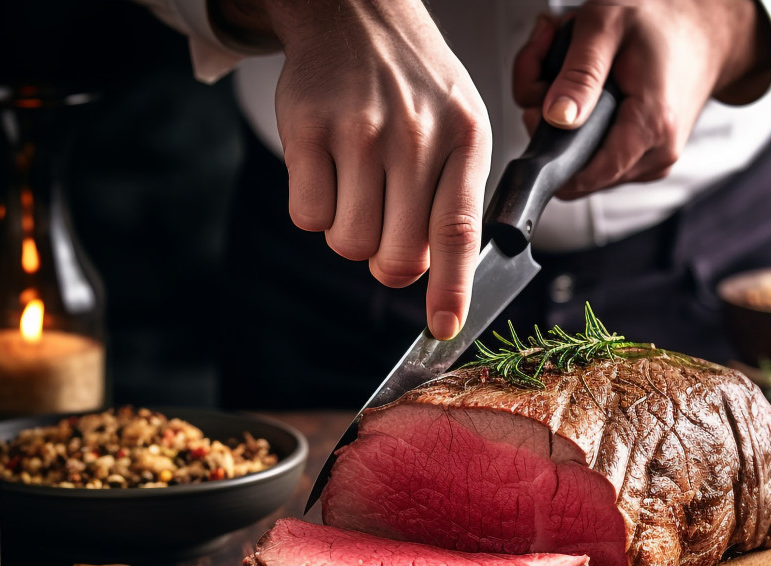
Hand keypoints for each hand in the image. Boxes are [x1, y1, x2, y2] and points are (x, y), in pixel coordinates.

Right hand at [213, 0, 491, 340]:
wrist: (356, 14)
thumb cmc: (414, 86)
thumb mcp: (460, 128)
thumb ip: (454, 202)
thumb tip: (433, 280)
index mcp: (464, 140)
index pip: (458, 232)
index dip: (451, 289)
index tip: (443, 328)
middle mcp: (415, 135)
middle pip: (396, 257)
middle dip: (388, 263)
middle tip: (386, 227)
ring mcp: (358, 131)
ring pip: (348, 244)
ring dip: (351, 234)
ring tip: (358, 185)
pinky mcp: (306, 130)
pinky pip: (308, 217)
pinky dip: (315, 211)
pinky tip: (328, 171)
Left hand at [512, 1, 770, 198]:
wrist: (706, 31)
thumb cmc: (663, 21)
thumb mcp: (609, 24)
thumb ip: (579, 71)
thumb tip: (554, 118)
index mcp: (652, 125)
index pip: (583, 177)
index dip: (548, 149)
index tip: (537, 110)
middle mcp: (655, 155)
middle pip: (576, 170)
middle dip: (551, 124)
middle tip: (551, 71)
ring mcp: (650, 163)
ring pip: (582, 166)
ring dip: (564, 125)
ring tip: (573, 76)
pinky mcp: (643, 163)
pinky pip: (596, 160)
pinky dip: (581, 130)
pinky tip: (588, 96)